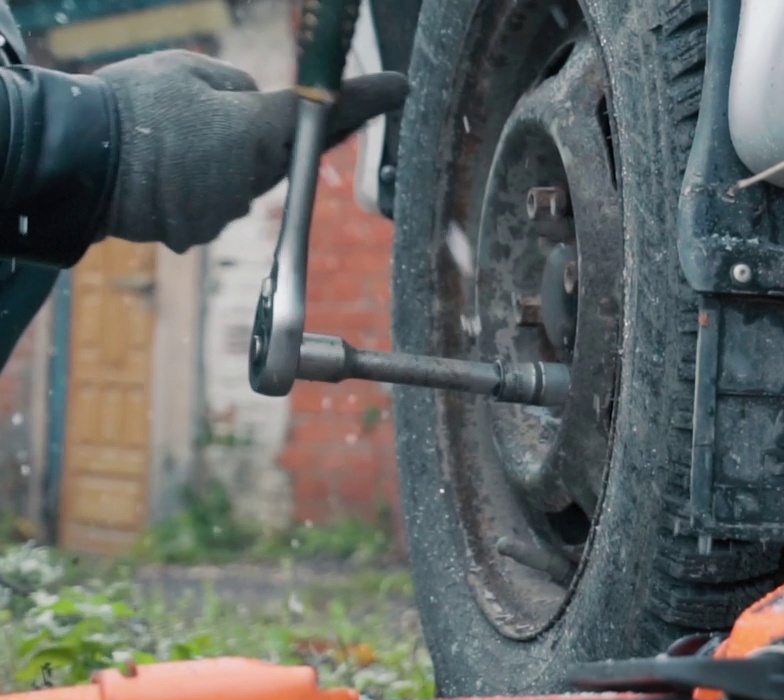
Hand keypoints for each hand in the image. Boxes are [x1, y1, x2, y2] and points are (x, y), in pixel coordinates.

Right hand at [93, 49, 408, 252]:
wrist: (69, 163)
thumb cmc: (127, 105)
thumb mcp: (188, 71)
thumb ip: (238, 88)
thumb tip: (256, 105)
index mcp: (257, 131)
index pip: (324, 112)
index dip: (366, 99)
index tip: (399, 87)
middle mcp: (253, 178)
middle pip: (293, 150)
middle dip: (298, 128)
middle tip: (300, 108)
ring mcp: (227, 209)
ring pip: (251, 175)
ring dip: (237, 155)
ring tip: (186, 133)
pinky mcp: (199, 229)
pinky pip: (217, 197)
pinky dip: (206, 179)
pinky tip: (174, 163)